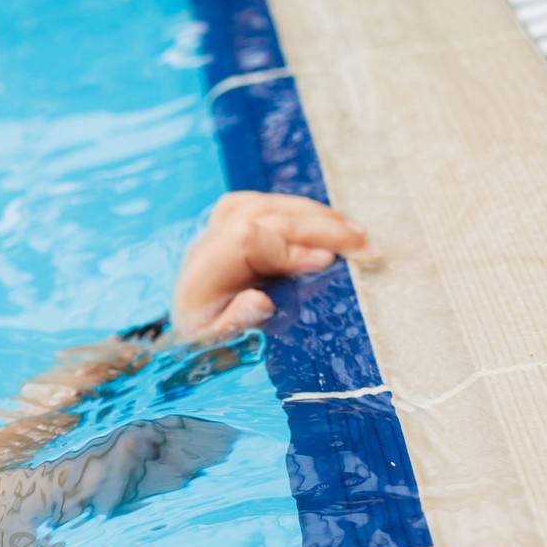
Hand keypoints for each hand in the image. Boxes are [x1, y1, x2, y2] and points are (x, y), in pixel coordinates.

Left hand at [171, 192, 372, 341]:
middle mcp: (209, 240)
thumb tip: (261, 302)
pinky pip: (270, 204)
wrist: (184, 317)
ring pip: (272, 205)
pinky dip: (303, 211)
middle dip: (318, 229)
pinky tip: (332, 223)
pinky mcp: (231, 217)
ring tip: (356, 233)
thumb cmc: (203, 333)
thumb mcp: (213, 342)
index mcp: (203, 270)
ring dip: (318, 216)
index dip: (291, 248)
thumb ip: (236, 323)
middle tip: (362, 245)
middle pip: (267, 217)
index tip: (327, 263)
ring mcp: (218, 224)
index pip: (249, 240)